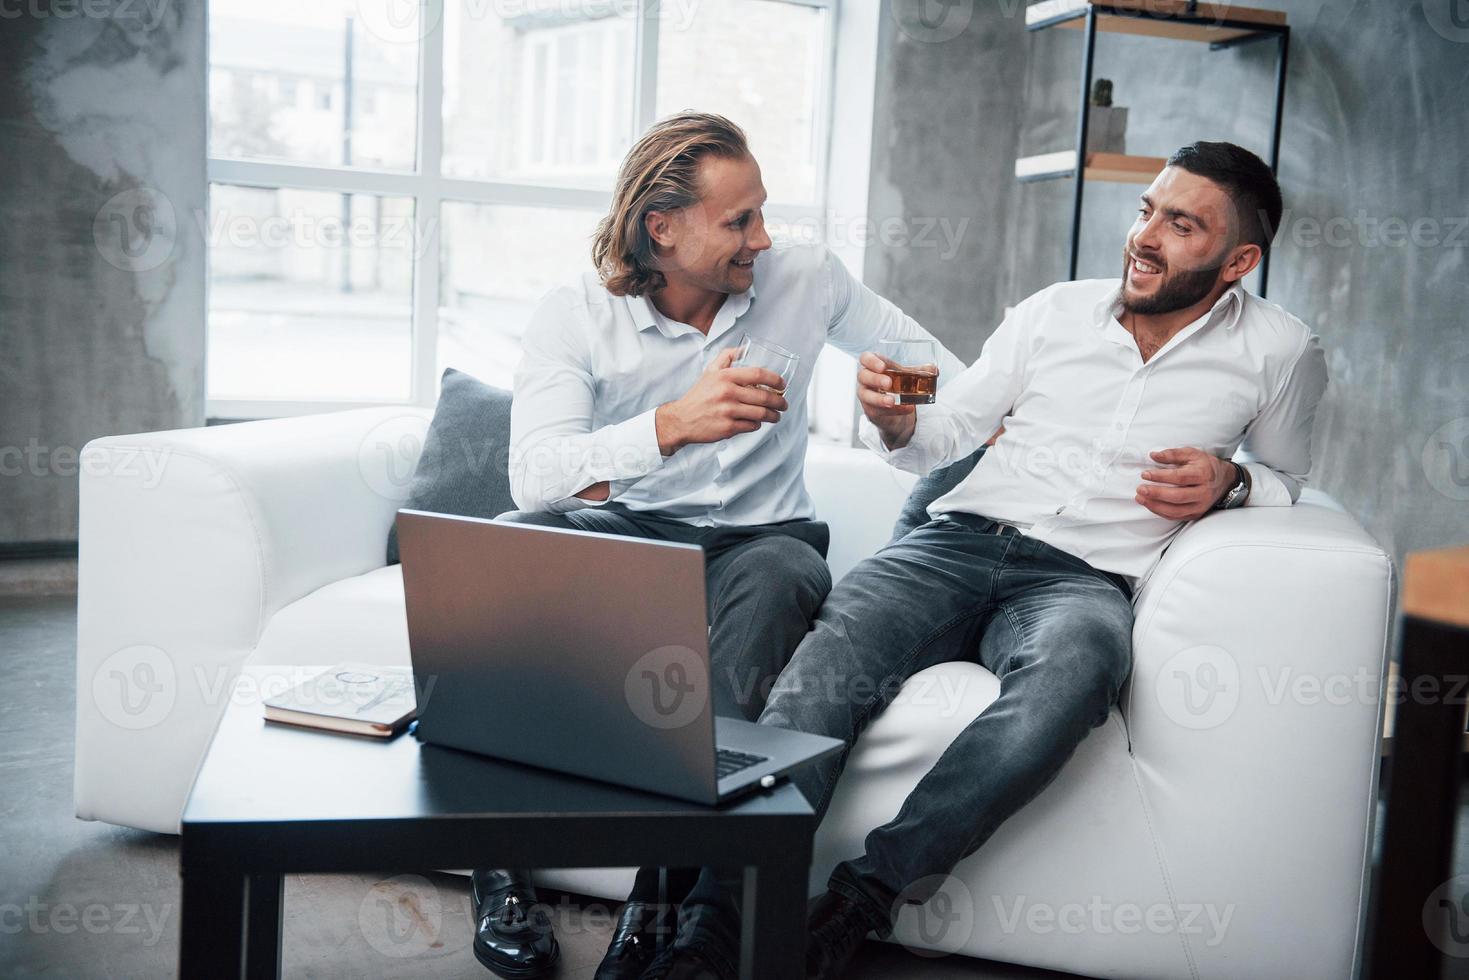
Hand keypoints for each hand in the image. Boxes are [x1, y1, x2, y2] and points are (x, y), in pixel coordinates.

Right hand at [655, 347, 788, 455]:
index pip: (758, 374)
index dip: (775, 379)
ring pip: (761, 413)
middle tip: (784, 404)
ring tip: (776, 415)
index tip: (782, 384)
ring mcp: (728, 411)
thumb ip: (727, 356)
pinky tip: (756, 422)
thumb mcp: (710, 371)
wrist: (681, 419)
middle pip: (764, 396)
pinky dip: (757, 424)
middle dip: (780, 402)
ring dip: (773, 416)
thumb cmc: (699, 395)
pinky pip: (751, 426)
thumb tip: (745, 348)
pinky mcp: (728, 428)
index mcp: (725, 377)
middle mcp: (727, 393)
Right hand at [857, 352, 925, 449]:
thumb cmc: (896, 385)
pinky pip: (878, 410)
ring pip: (866, 396)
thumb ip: (919, 372)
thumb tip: (935, 369)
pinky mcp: (871, 410)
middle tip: (888, 383)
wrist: (895, 409)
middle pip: (863, 376)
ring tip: (892, 401)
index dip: (871, 361)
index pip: (865, 359)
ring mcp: (866, 395)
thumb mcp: (907, 376)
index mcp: (873, 366)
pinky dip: (894, 410)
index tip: (882, 367)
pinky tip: (906, 409)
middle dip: (875, 379)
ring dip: (879, 399)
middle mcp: (866, 379)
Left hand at [1135, 448, 1235, 520]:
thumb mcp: (1192, 454)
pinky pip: (1177, 517)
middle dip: (1156, 494)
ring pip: (1177, 510)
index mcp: (1203, 475)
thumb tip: (1154, 455)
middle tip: (1140, 490)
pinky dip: (1161, 512)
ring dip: (1156, 506)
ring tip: (1140, 499)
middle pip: (1178, 496)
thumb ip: (1173, 454)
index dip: (1161, 477)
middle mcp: (1203, 492)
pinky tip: (1150, 505)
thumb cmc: (1205, 465)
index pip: (1180, 478)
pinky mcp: (1196, 514)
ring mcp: (1201, 505)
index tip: (1145, 474)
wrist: (1224, 480)